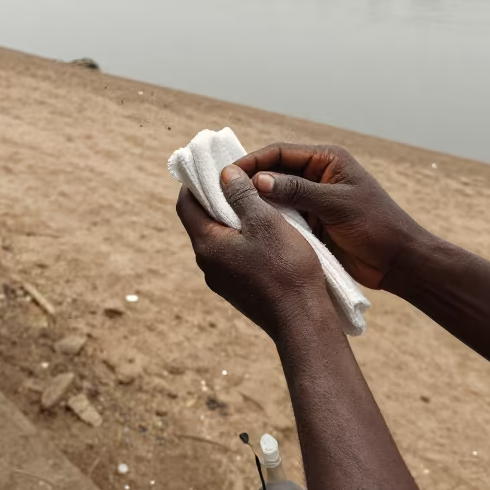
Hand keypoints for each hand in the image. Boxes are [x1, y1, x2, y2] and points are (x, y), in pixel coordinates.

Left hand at [176, 166, 329, 341]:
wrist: (302, 320)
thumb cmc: (285, 268)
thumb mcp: (265, 222)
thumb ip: (241, 195)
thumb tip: (225, 174)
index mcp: (207, 244)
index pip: (186, 205)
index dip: (196, 183)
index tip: (213, 168)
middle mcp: (208, 264)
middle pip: (202, 221)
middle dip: (217, 199)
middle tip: (239, 181)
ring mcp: (222, 280)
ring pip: (219, 239)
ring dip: (232, 220)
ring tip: (256, 204)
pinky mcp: (238, 290)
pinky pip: (233, 255)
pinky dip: (242, 239)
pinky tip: (266, 234)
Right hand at [235, 143, 427, 289]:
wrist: (399, 262)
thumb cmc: (376, 225)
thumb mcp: (336, 205)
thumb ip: (298, 191)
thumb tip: (257, 180)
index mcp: (327, 160)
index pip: (280, 153)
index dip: (252, 161)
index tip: (227, 174)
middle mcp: (317, 176)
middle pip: (274, 173)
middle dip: (249, 182)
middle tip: (220, 194)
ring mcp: (313, 200)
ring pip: (275, 197)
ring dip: (256, 204)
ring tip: (228, 212)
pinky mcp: (312, 223)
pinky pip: (283, 217)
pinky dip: (268, 221)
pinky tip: (249, 228)